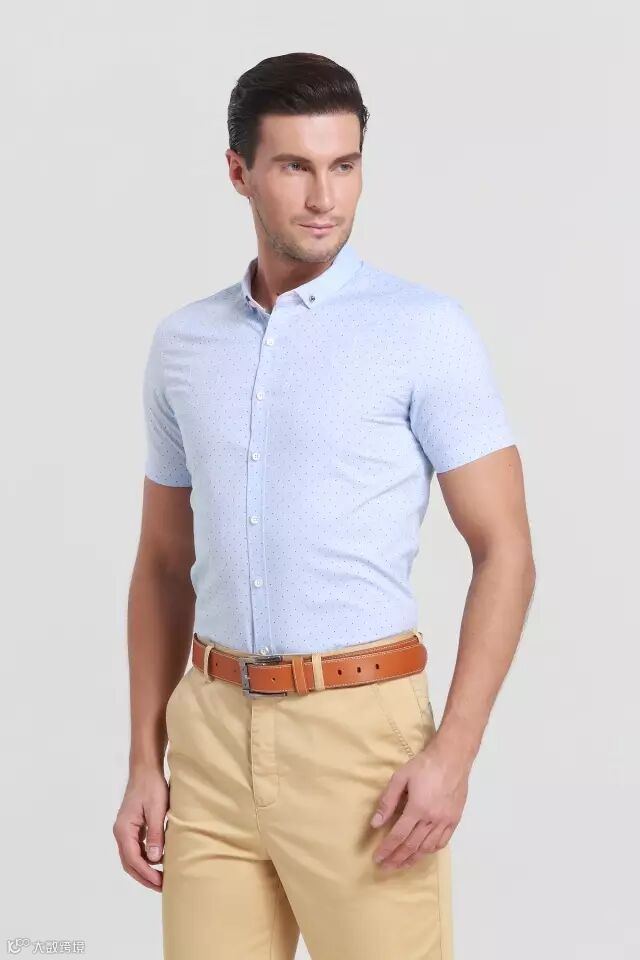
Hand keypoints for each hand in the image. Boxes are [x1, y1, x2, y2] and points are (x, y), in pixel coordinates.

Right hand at [113, 766, 168, 889]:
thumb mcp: (157, 809)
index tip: (160, 883)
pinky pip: (136, 849)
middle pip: (129, 863)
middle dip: (144, 877)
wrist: (145, 770)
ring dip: (145, 870)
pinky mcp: (132, 828)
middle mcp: (121, 832)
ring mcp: (125, 830)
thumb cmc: (152, 786)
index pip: (132, 859)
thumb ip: (155, 834)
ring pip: (132, 857)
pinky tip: (159, 862)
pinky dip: (146, 859)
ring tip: (161, 879)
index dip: (146, 873)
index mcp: (123, 829)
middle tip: (162, 886)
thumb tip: (155, 859)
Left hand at [369, 734, 469, 870]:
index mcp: (417, 808)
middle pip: (412, 846)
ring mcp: (445, 821)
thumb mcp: (401, 777)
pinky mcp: (454, 820)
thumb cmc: (424, 765)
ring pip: (427, 848)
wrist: (452, 758)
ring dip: (413, 859)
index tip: (377, 858)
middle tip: (385, 867)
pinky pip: (442, 842)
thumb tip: (376, 823)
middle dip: (397, 858)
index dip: (387, 849)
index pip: (398, 836)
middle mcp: (432, 819)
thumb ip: (387, 801)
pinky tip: (422, 853)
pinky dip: (430, 851)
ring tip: (400, 865)